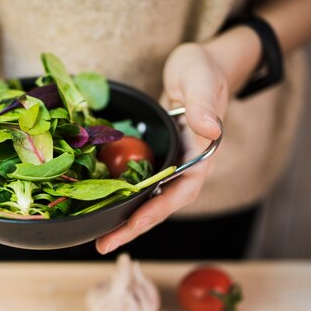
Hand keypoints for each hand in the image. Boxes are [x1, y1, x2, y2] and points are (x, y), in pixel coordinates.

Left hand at [95, 43, 229, 253]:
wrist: (199, 66)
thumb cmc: (203, 69)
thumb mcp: (202, 80)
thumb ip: (205, 104)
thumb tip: (210, 130)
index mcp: (201, 153)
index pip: (184, 189)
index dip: (160, 207)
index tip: (136, 222)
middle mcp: (186, 166)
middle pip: (162, 204)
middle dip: (135, 226)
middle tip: (105, 245)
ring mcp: (170, 164)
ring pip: (149, 198)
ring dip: (126, 219)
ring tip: (100, 238)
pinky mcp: (155, 158)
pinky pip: (138, 183)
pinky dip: (122, 197)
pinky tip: (101, 207)